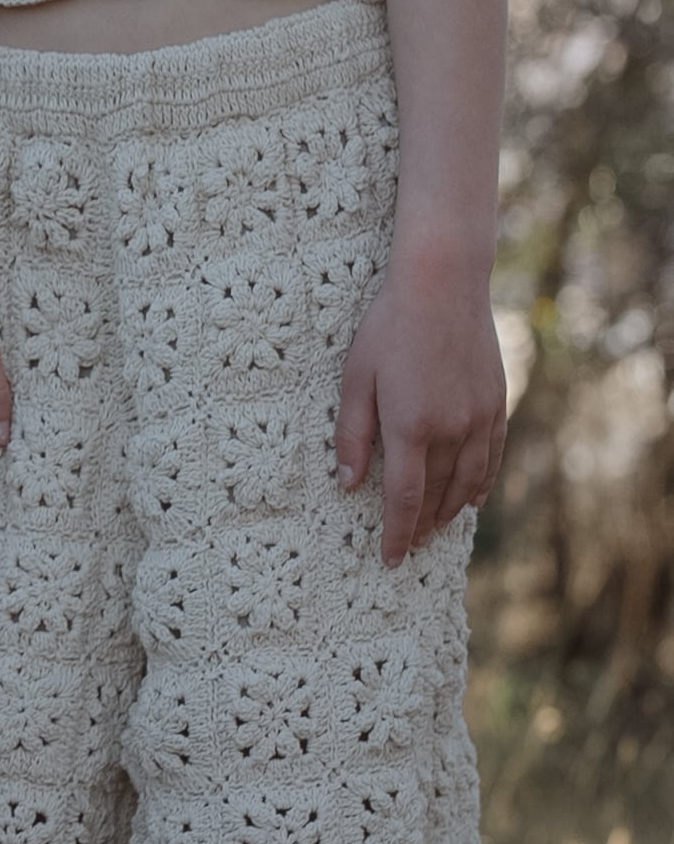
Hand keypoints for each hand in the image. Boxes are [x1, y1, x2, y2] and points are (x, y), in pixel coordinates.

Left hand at [335, 256, 506, 563]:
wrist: (443, 285)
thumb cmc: (389, 326)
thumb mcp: (356, 378)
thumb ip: (352, 435)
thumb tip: (348, 483)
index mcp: (410, 427)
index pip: (404, 498)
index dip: (397, 533)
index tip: (391, 559)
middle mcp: (450, 429)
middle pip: (436, 495)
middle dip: (421, 526)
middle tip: (411, 546)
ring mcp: (479, 417)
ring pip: (467, 481)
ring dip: (450, 510)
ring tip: (436, 528)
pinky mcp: (495, 403)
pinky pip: (492, 456)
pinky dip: (481, 482)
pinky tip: (473, 498)